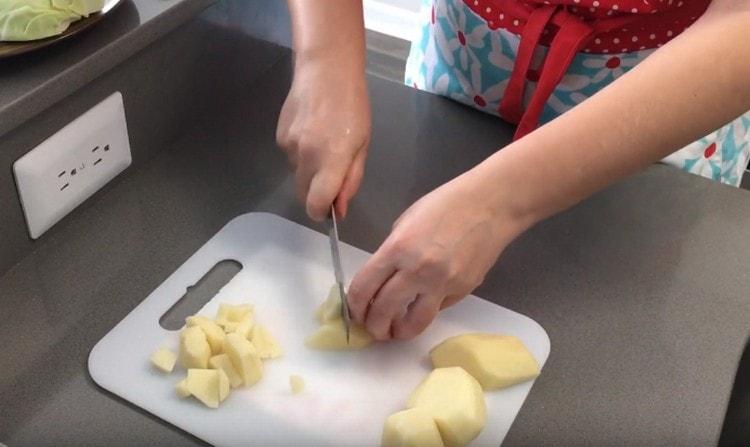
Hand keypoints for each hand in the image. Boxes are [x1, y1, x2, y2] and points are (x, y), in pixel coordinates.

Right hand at [276, 58, 370, 220]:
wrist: (325, 69)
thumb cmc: (353, 105)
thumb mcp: (362, 144)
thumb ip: (350, 179)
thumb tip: (339, 207)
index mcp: (331, 160)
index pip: (316, 204)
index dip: (321, 212)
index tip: (329, 209)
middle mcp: (306, 157)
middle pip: (303, 194)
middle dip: (316, 193)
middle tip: (332, 174)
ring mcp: (289, 146)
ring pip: (297, 174)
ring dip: (309, 170)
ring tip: (323, 142)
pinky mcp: (279, 136)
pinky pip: (290, 157)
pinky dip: (300, 153)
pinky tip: (311, 131)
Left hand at [347, 171, 528, 339]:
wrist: (490, 205)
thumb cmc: (446, 204)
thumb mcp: (406, 222)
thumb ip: (391, 252)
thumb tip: (382, 280)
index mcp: (397, 248)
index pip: (364, 287)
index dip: (354, 306)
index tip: (355, 311)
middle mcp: (417, 270)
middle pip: (383, 310)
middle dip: (373, 325)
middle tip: (372, 327)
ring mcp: (442, 284)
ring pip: (413, 323)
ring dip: (398, 332)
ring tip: (393, 333)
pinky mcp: (462, 291)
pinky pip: (437, 309)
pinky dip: (426, 311)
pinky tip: (422, 306)